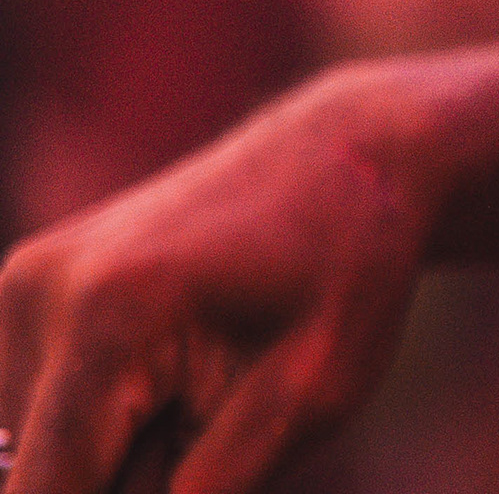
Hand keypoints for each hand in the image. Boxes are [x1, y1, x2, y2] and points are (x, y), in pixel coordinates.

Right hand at [0, 66, 441, 493]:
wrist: (350, 154)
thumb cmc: (348, 273)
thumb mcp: (311, 399)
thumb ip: (207, 491)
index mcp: (109, 318)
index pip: (47, 492)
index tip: (186, 466)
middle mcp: (39, 293)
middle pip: (37, 474)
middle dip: (126, 477)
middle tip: (214, 412)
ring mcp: (22, 284)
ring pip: (34, 446)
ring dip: (111, 453)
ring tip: (203, 389)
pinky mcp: (24, 287)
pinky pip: (41, 404)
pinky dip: (101, 418)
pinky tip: (174, 370)